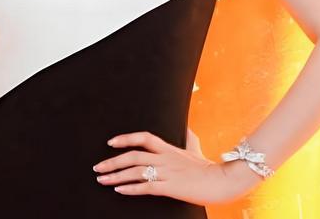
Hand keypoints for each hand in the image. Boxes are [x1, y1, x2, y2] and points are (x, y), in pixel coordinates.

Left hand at [93, 130, 261, 205]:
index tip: (110, 142)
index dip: (125, 138)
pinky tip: (119, 190)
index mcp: (169, 148)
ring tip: (101, 180)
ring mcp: (167, 172)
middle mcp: (165, 158)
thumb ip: (189, 138)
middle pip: (132, 156)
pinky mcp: (170, 187)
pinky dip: (130, 188)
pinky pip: (145, 187)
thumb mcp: (196, 148)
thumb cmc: (208, 167)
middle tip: (97, 167)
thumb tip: (188, 128)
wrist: (222, 180)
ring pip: (135, 171)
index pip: (143, 137)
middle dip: (112, 161)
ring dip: (115, 175)